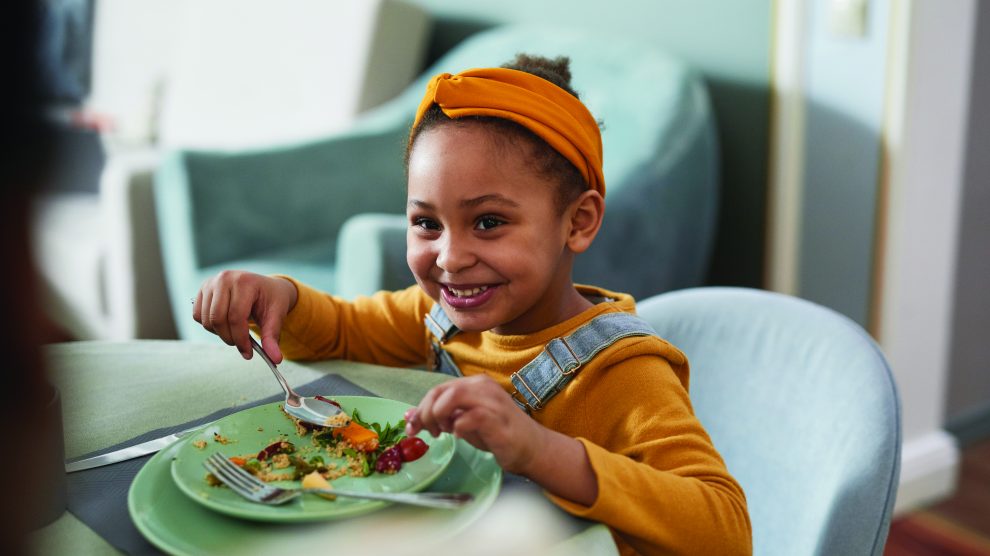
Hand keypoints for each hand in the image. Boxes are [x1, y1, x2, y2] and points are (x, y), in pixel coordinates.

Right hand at [193, 271, 297, 361]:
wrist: (265, 287)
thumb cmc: (271, 299)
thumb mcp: (276, 316)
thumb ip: (273, 337)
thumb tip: (275, 359)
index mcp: (244, 282)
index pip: (236, 316)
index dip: (241, 339)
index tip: (248, 353)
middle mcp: (224, 279)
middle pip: (217, 319)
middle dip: (229, 338)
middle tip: (242, 345)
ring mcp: (210, 283)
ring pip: (206, 320)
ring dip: (220, 333)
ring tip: (236, 331)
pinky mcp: (202, 290)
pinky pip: (197, 316)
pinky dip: (210, 326)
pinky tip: (225, 323)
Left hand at [404, 375, 545, 473]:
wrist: (530, 447)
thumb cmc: (496, 434)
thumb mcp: (463, 422)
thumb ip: (441, 417)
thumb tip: (411, 416)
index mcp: (473, 384)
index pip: (438, 390)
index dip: (420, 408)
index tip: (411, 428)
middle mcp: (482, 386)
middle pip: (440, 391)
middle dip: (425, 414)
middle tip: (427, 433)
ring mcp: (491, 400)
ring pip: (452, 397)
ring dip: (439, 416)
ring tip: (443, 432)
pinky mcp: (497, 418)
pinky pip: (468, 417)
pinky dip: (458, 428)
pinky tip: (460, 436)